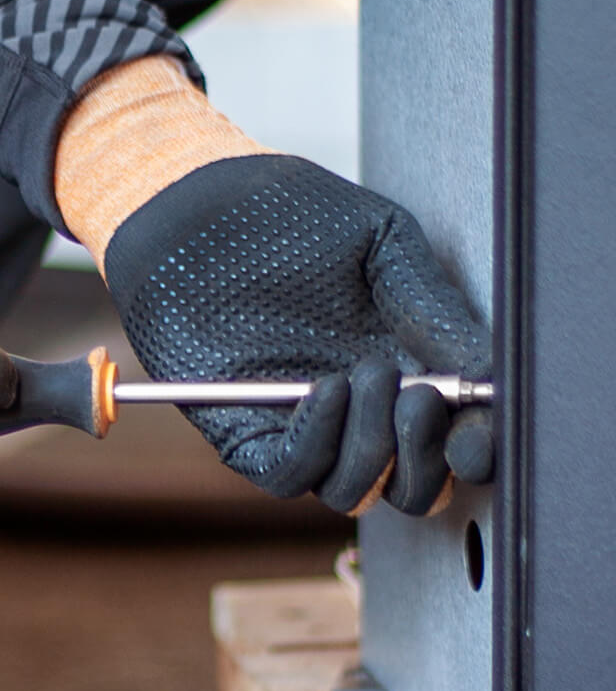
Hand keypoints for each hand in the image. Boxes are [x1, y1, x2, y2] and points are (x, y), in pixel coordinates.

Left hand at [54, 57, 492, 515]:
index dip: (475, 449)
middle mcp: (353, 410)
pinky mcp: (240, 428)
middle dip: (425, 456)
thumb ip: (433, 308)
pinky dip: (315, 445)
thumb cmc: (290, 213)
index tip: (481, 434)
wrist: (201, 200)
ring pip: (351, 490)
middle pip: (409, 486)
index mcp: (400, 368)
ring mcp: (298, 424)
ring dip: (372, 449)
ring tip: (366, 374)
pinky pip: (285, 474)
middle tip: (420, 395)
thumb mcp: (381, 244)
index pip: (450, 441)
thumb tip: (489, 372)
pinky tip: (325, 389)